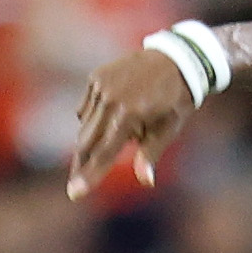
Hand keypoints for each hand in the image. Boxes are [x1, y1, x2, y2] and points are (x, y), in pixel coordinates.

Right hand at [66, 44, 195, 199]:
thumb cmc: (176, 100)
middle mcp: (110, 99)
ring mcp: (101, 85)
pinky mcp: (96, 77)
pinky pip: (85, 108)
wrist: (177, 59)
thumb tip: (146, 181)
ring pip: (84, 125)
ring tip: (122, 130)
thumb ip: (150, 154)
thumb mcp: (168, 129)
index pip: (104, 153)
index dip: (89, 176)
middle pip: (86, 142)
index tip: (74, 193)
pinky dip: (94, 118)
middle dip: (82, 163)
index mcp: (129, 114)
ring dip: (94, 137)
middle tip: (76, 182)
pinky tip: (113, 113)